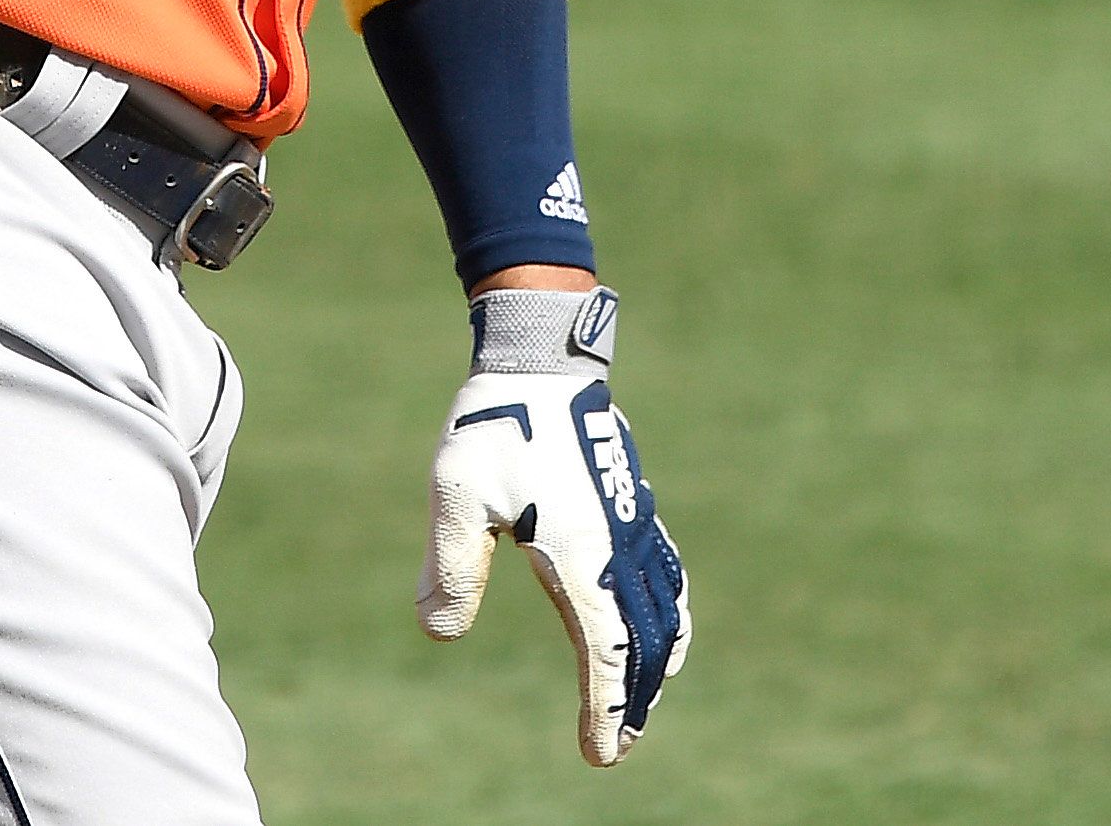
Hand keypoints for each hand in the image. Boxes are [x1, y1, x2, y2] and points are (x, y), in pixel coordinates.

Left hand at [419, 285, 690, 765]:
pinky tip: (659, 628)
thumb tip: (441, 632)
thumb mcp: (455, 492)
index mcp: (579, 550)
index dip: (607, 706)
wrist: (542, 359)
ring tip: (644, 701)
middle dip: (636, 697)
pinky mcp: (633, 506)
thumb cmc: (495, 422)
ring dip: (656, 660)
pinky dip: (669, 615)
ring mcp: (634, 523)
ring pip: (664, 607)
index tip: (601, 751)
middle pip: (644, 639)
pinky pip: (666, 573)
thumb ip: (452, 563)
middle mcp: (618, 543)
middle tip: (620, 745)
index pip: (605, 648)